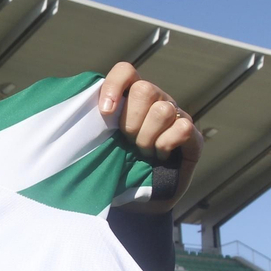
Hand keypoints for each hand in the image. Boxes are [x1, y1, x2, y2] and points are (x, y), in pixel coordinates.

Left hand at [98, 63, 203, 211]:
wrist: (141, 199)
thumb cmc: (118, 167)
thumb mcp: (101, 144)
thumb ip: (95, 125)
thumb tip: (79, 113)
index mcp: (131, 96)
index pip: (126, 71)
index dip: (114, 86)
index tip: (105, 112)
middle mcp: (156, 99)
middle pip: (145, 90)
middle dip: (131, 121)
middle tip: (127, 141)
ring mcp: (176, 114)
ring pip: (162, 110)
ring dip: (148, 137)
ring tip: (143, 151)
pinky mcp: (192, 134)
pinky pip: (182, 128)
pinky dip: (167, 144)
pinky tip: (160, 155)